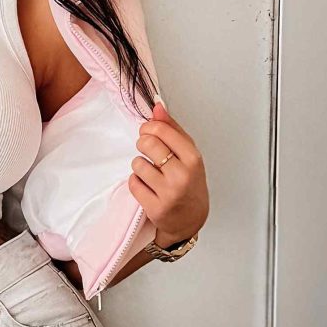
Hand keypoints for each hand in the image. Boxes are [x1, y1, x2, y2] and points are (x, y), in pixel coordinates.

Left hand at [127, 103, 207, 247]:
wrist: (191, 218)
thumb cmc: (189, 183)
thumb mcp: (188, 154)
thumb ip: (173, 130)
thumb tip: (157, 107)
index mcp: (193, 158)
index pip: (162, 130)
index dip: (149, 127)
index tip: (147, 131)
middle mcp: (182, 175)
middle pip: (147, 144)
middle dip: (142, 144)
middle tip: (147, 151)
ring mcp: (168, 193)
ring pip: (137, 164)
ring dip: (139, 166)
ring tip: (150, 172)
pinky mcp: (155, 208)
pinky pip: (133, 183)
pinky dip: (136, 182)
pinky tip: (147, 186)